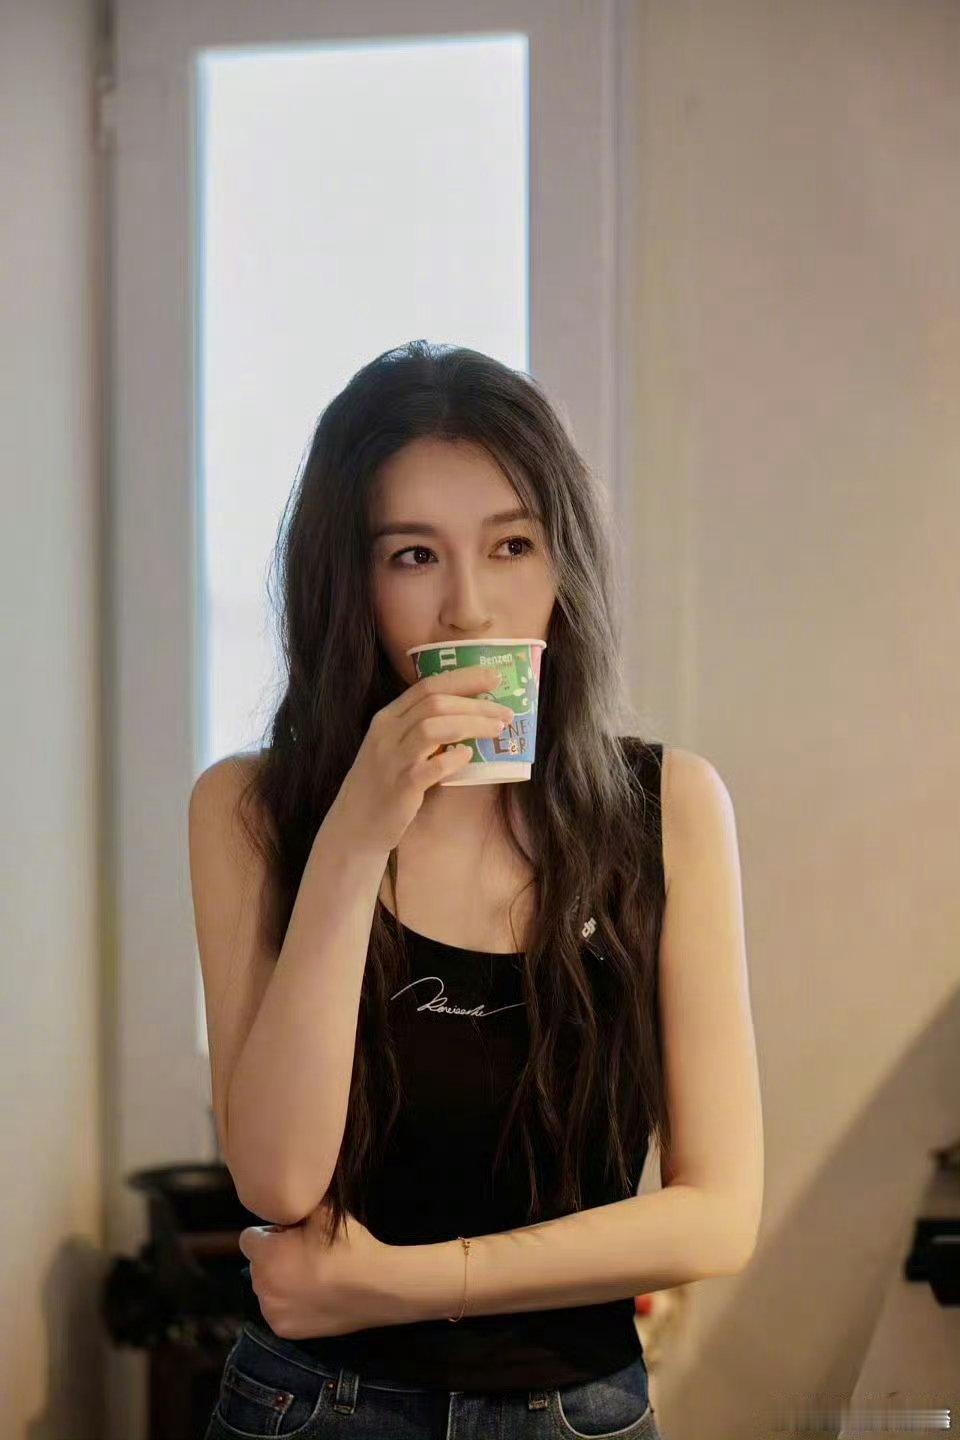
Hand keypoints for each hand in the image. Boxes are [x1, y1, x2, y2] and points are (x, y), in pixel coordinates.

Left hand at [238, 1202, 396, 1340]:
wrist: (375, 1287)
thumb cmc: (348, 1246)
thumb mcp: (324, 1212)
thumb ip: (297, 1203)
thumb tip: (285, 1197)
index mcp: (266, 1255)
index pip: (249, 1238)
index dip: (270, 1233)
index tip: (292, 1235)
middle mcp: (262, 1286)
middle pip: (258, 1264)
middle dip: (274, 1257)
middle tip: (305, 1254)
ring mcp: (272, 1311)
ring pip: (266, 1289)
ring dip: (279, 1281)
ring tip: (312, 1276)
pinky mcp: (284, 1330)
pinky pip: (278, 1310)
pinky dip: (289, 1304)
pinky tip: (313, 1297)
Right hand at [333, 663, 512, 853]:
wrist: (354, 823)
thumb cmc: (383, 783)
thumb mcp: (395, 746)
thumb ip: (422, 728)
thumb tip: (471, 715)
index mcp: (388, 717)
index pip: (427, 686)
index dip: (463, 679)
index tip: (494, 678)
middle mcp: (387, 733)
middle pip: (434, 704)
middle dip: (475, 704)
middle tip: (506, 712)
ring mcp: (392, 759)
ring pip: (432, 728)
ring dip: (471, 725)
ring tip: (497, 730)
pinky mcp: (401, 787)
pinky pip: (431, 768)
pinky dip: (453, 759)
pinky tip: (468, 755)